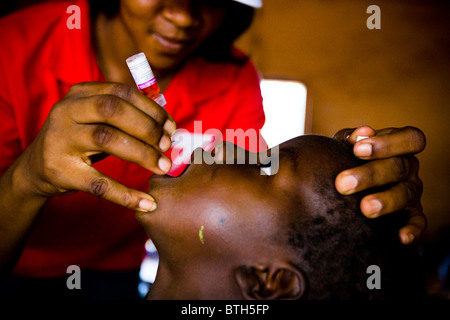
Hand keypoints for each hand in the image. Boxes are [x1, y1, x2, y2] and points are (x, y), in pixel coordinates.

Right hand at [20, 82, 175, 211]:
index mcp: (80, 94)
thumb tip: (168, 127)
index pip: (122, 93)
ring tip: (163, 167)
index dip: (151, 110)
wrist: (37, 168)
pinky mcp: (60, 171)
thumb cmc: (79, 139)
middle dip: (147, 128)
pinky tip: (147, 202)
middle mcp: (66, 111)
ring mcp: (60, 140)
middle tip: (167, 146)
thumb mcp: (95, 119)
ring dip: (143, 154)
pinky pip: (99, 184)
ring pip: (107, 139)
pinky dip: (126, 195)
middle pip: (113, 111)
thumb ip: (125, 115)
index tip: (171, 127)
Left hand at [333, 126, 426, 244]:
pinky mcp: (412, 214)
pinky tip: (401, 238)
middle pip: (400, 167)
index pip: (409, 138)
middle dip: (371, 174)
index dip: (387, 143)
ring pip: (406, 194)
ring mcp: (411, 191)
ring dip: (386, 201)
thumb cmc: (345, 160)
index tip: (357, 150)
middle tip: (342, 183)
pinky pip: (418, 222)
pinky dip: (413, 230)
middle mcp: (409, 167)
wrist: (342, 188)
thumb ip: (349, 138)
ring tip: (364, 208)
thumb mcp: (345, 146)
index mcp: (397, 146)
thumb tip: (360, 134)